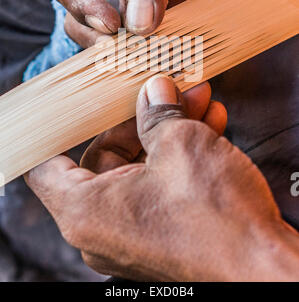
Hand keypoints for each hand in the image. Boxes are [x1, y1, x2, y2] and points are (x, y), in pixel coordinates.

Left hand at [26, 76, 298, 280]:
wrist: (266, 269)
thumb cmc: (217, 216)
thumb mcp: (182, 144)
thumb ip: (157, 113)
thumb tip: (154, 91)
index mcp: (86, 211)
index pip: (45, 166)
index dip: (56, 130)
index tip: (76, 105)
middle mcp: (103, 229)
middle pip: (104, 157)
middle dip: (141, 118)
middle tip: (168, 92)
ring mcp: (134, 234)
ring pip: (139, 168)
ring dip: (168, 131)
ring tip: (199, 103)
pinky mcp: (163, 235)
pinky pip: (159, 186)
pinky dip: (178, 156)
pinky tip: (209, 126)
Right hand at [49, 0, 281, 46]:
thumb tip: (135, 21)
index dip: (79, 1)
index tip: (108, 20)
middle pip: (85, 10)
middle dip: (97, 31)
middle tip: (120, 43)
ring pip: (115, 30)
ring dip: (123, 46)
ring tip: (141, 54)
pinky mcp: (166, 6)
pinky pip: (152, 34)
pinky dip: (154, 48)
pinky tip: (162, 54)